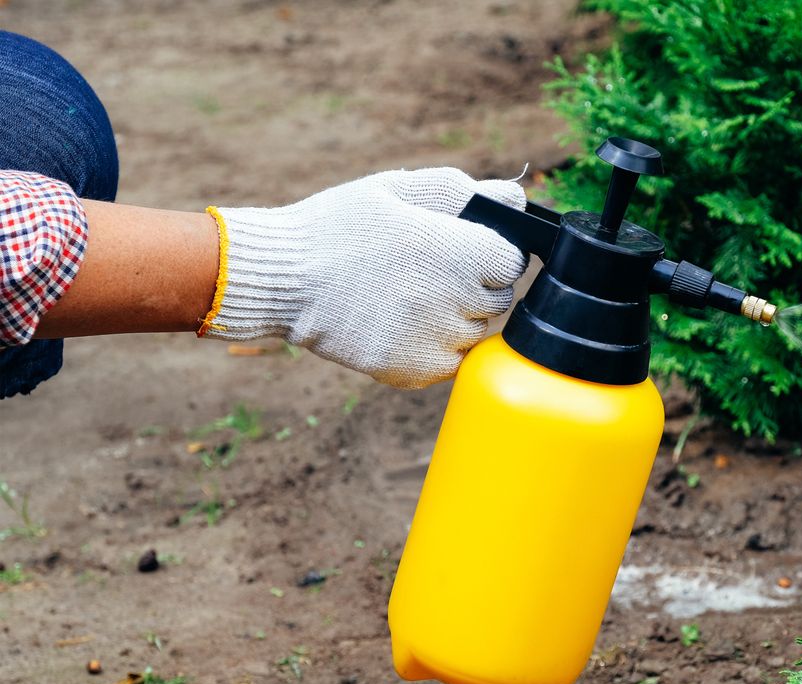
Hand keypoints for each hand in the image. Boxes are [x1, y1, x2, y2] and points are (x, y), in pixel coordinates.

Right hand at [204, 168, 527, 387]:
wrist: (283, 280)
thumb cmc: (339, 227)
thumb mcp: (397, 191)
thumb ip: (462, 192)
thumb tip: (515, 198)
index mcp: (460, 251)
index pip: (512, 260)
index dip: (489, 253)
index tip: (459, 249)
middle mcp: (458, 300)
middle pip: (498, 299)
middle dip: (473, 284)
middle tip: (424, 271)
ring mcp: (438, 341)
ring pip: (475, 333)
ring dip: (455, 317)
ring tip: (406, 296)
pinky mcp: (416, 372)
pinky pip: (450, 363)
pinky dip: (434, 347)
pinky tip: (399, 323)